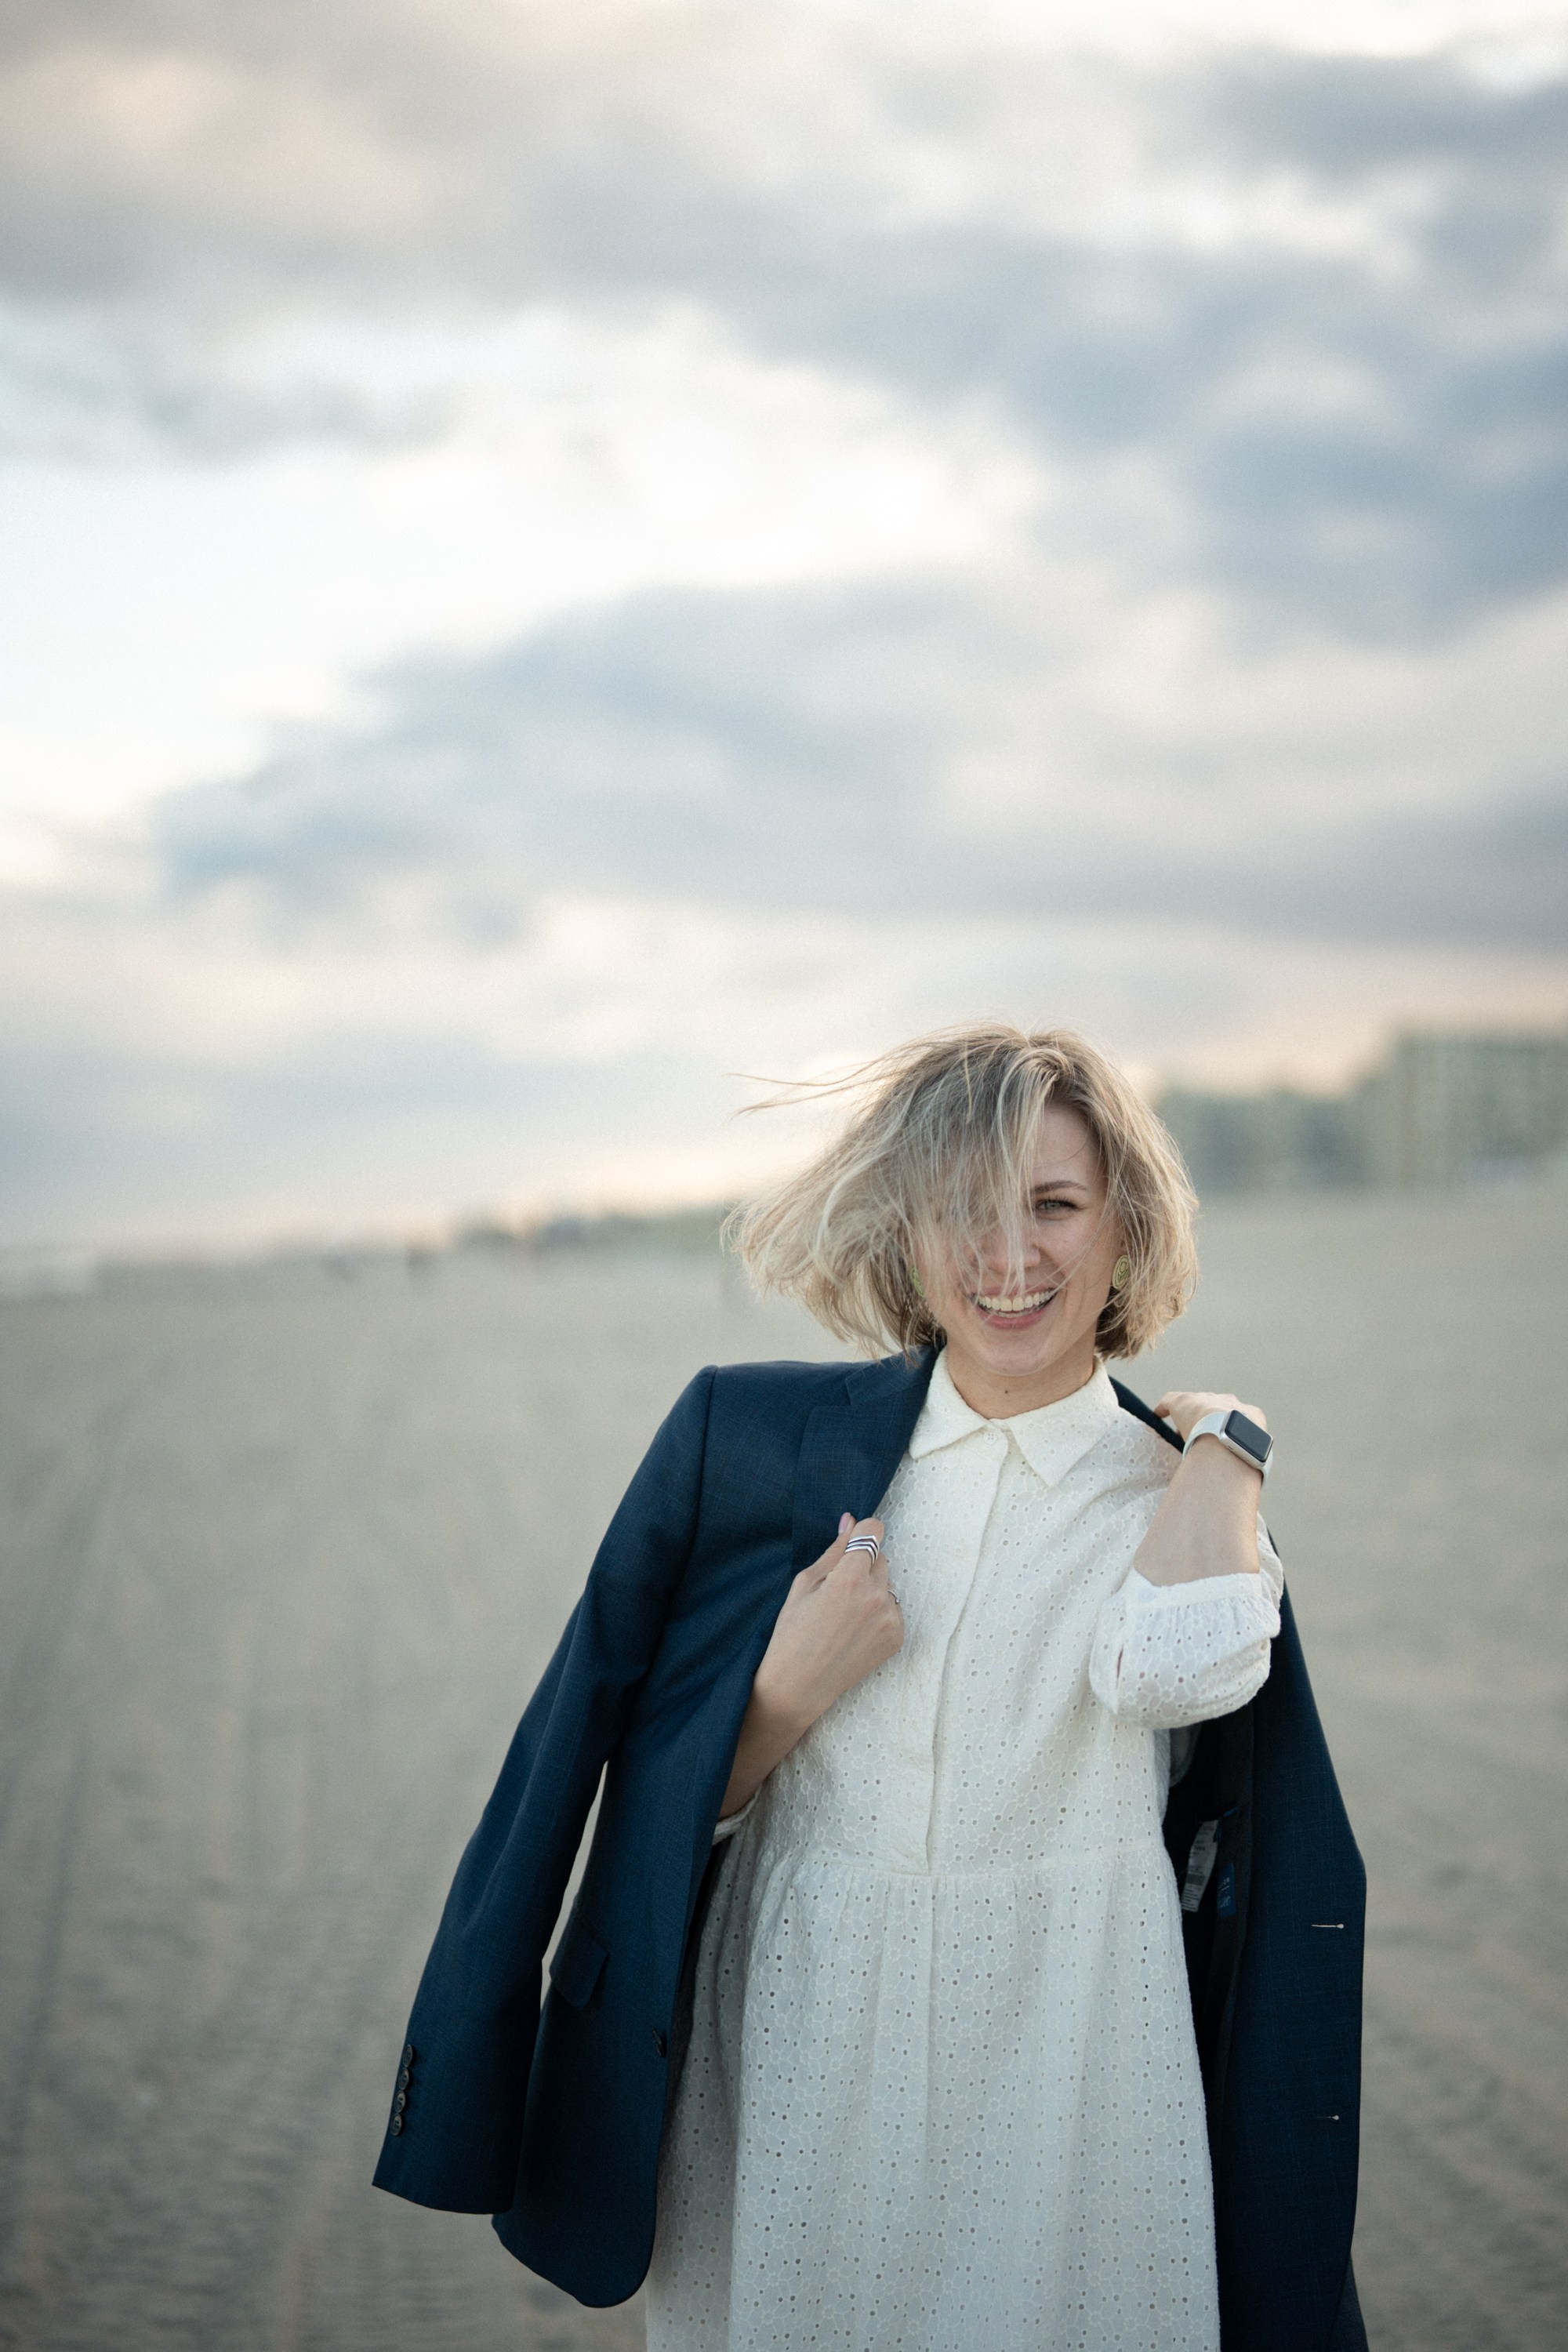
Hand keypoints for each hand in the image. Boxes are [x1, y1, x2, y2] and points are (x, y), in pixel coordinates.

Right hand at [753, 1513, 903, 1734]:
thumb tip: (851, 1520)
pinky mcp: (897, 1637)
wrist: (799, 1686)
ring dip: (871, 1590)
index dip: (861, 1533)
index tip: (850, 1544)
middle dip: (862, 1565)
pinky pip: (892, 1608)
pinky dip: (877, 1613)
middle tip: (836, 1591)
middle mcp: (877, 1596)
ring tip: (843, 1616)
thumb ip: (834, 1550)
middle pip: (881, 1558)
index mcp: (851, 1578)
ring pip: (887, 1584)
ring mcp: (890, 1618)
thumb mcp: (805, 1584)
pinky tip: (854, 1630)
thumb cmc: (793, 1633)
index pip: (874, 1530)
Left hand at [1137, 1394, 1269, 1586]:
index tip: (1223, 1448)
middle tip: (1204, 1435)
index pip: (1245, 1425)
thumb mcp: (1246, 1493)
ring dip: (1191, 1414)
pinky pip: (1174, 1401)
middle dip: (1215, 1417)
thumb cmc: (1241, 1473)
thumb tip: (1244, 1563)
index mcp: (1255, 1423)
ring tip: (1182, 1425)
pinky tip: (1158, 1412)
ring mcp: (1210, 1402)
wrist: (1228, 1445)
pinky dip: (1166, 1407)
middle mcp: (1235, 1408)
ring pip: (1199, 1403)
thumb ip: (1241, 1517)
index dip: (1233, 1436)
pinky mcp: (1188, 1402)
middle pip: (1223, 1407)